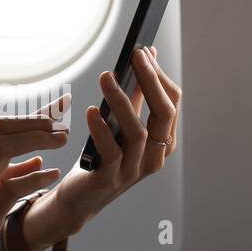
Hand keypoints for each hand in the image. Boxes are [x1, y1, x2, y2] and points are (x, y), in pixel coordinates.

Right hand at [0, 113, 67, 250]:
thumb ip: (8, 176)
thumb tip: (37, 160)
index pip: (3, 129)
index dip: (34, 117)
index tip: (59, 107)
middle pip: (3, 128)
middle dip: (36, 119)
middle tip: (65, 118)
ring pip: (4, 146)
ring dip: (36, 138)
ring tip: (63, 139)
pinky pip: (12, 187)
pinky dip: (35, 178)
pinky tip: (53, 176)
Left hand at [20, 45, 180, 249]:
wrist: (80, 198)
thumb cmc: (102, 156)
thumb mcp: (121, 124)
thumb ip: (135, 96)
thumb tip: (146, 56)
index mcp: (163, 142)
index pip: (171, 104)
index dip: (158, 76)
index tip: (143, 52)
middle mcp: (155, 157)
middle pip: (163, 115)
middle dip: (150, 82)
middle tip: (135, 56)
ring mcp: (134, 171)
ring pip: (138, 133)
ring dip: (122, 101)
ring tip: (107, 77)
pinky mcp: (109, 180)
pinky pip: (111, 153)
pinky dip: (102, 130)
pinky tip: (91, 111)